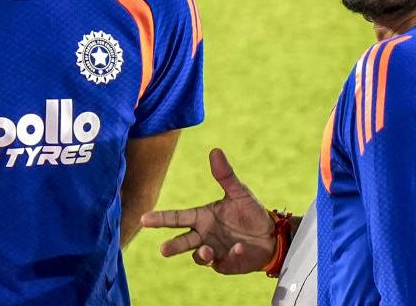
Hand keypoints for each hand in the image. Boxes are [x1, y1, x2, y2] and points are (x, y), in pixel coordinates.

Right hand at [140, 148, 275, 273]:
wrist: (270, 236)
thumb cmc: (250, 213)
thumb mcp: (239, 192)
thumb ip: (225, 175)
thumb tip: (215, 150)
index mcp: (202, 217)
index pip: (177, 218)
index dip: (160, 218)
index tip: (144, 219)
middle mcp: (204, 236)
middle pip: (183, 242)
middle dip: (172, 246)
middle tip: (163, 250)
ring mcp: (214, 252)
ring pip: (199, 256)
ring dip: (202, 254)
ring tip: (207, 250)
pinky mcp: (226, 264)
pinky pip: (223, 262)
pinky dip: (230, 256)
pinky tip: (239, 248)